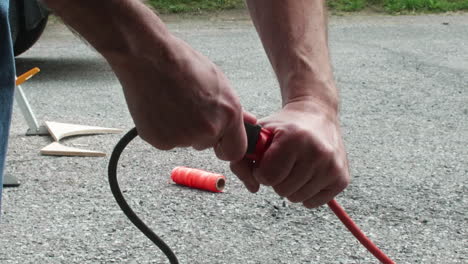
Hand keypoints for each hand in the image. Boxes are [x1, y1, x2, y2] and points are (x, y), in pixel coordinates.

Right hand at [108, 37, 247, 160]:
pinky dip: (163, 129)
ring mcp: (184, 138)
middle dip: (201, 131)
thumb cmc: (182, 63)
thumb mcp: (218, 81)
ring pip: (186, 141)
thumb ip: (233, 108)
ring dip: (181, 129)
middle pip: (208, 144)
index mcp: (228, 115)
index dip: (227, 146)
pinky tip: (160, 108)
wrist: (147, 56)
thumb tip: (248, 121)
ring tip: (172, 102)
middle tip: (188, 106)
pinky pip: (166, 141)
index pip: (235, 151)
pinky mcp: (161, 141)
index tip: (220, 141)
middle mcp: (209, 130)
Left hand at [230, 100, 349, 207]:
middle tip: (282, 162)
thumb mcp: (259, 133)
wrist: (316, 113)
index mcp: (293, 139)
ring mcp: (332, 166)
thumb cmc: (283, 126)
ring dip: (291, 186)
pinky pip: (313, 202)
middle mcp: (316, 151)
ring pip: (297, 198)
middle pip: (282, 190)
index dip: (261, 171)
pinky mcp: (342, 177)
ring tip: (295, 166)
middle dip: (277, 179)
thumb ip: (242, 159)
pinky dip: (306, 193)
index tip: (266, 160)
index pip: (267, 177)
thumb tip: (253, 188)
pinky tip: (308, 173)